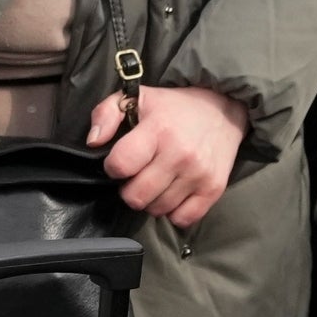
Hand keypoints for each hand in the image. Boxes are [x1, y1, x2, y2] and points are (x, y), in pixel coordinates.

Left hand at [90, 82, 245, 227]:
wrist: (223, 110)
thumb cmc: (174, 107)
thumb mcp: (137, 97)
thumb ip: (106, 114)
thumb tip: (93, 142)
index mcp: (158, 130)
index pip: (120, 165)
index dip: (113, 167)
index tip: (122, 162)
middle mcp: (180, 154)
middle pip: (136, 196)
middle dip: (129, 189)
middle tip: (138, 176)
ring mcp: (198, 174)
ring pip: (157, 210)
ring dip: (151, 200)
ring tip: (157, 182)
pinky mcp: (213, 189)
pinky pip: (182, 219)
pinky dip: (174, 212)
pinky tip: (173, 194)